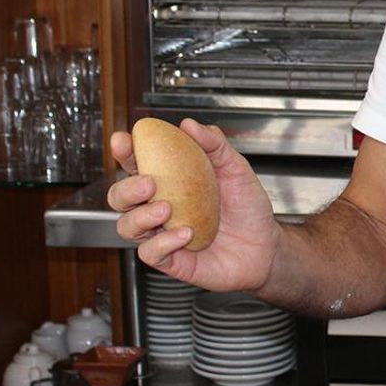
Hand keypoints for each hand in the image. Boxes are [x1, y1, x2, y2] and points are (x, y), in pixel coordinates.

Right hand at [107, 119, 280, 291]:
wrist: (265, 245)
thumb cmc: (247, 207)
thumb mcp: (236, 169)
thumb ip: (214, 144)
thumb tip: (189, 125)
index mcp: (169, 181)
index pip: (137, 165)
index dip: (125, 153)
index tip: (123, 140)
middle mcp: (159, 207)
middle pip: (120, 197)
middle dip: (126, 188)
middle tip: (149, 182)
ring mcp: (162, 234)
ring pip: (127, 226)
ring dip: (141, 216)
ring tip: (167, 208)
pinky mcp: (172, 261)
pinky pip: (151, 253)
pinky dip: (164, 242)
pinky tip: (185, 233)